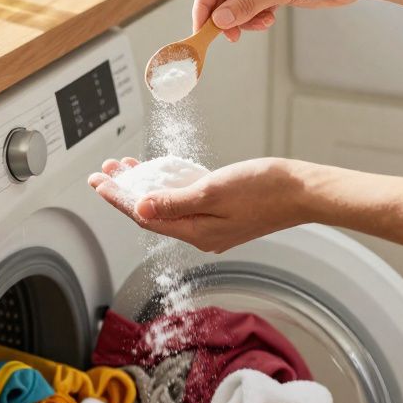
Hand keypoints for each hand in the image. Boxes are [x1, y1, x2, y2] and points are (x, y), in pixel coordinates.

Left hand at [87, 157, 315, 252]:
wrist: (304, 191)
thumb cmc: (266, 189)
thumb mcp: (214, 191)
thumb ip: (175, 202)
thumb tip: (140, 209)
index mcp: (197, 232)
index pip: (145, 217)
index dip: (119, 198)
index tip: (98, 182)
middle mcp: (202, 233)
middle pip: (153, 213)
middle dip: (126, 191)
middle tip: (103, 173)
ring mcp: (213, 224)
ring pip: (168, 205)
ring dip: (145, 186)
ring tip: (124, 169)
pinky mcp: (224, 213)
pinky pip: (187, 201)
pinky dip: (170, 187)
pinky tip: (160, 174)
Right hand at [194, 0, 368, 41]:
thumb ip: (247, 5)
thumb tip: (219, 20)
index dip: (204, 5)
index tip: (200, 28)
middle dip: (225, 15)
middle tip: (228, 36)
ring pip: (237, 3)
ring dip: (243, 19)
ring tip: (259, 25)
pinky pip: (252, 7)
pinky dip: (255, 18)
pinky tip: (268, 20)